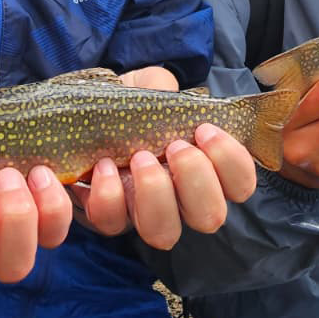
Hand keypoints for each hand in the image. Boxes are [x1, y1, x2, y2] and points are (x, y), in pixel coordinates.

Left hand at [69, 66, 257, 248]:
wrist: (78, 118)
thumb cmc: (124, 106)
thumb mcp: (146, 85)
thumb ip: (163, 85)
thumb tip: (167, 92)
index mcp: (204, 169)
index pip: (240, 184)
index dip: (231, 162)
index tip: (205, 130)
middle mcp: (181, 201)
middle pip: (211, 217)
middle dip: (196, 179)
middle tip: (174, 145)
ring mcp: (145, 215)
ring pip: (166, 233)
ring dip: (156, 193)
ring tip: (140, 157)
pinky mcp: (108, 219)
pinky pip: (113, 222)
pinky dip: (110, 194)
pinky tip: (102, 166)